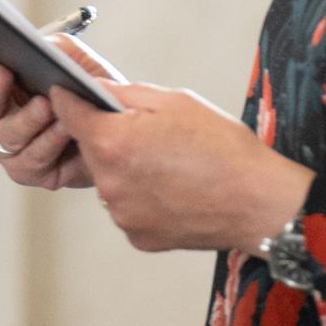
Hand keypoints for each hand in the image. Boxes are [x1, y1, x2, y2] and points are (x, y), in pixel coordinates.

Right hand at [0, 35, 124, 190]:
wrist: (114, 133)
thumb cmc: (87, 95)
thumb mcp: (77, 61)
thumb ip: (58, 48)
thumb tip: (40, 45)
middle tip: (2, 74)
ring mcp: (8, 145)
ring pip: (6, 134)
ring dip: (26, 118)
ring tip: (46, 105)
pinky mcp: (27, 170)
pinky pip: (31, 157)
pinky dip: (49, 140)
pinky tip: (64, 127)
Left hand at [48, 80, 314, 252]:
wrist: (258, 201)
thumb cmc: (223, 148)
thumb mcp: (174, 101)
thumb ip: (125, 93)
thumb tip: (94, 88)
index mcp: (113, 143)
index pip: (69, 115)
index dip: (69, 101)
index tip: (67, 95)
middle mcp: (109, 184)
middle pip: (91, 151)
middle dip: (108, 138)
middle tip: (147, 134)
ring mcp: (122, 215)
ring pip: (110, 181)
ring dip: (126, 170)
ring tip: (167, 164)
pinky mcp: (138, 237)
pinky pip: (128, 208)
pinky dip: (142, 198)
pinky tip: (173, 189)